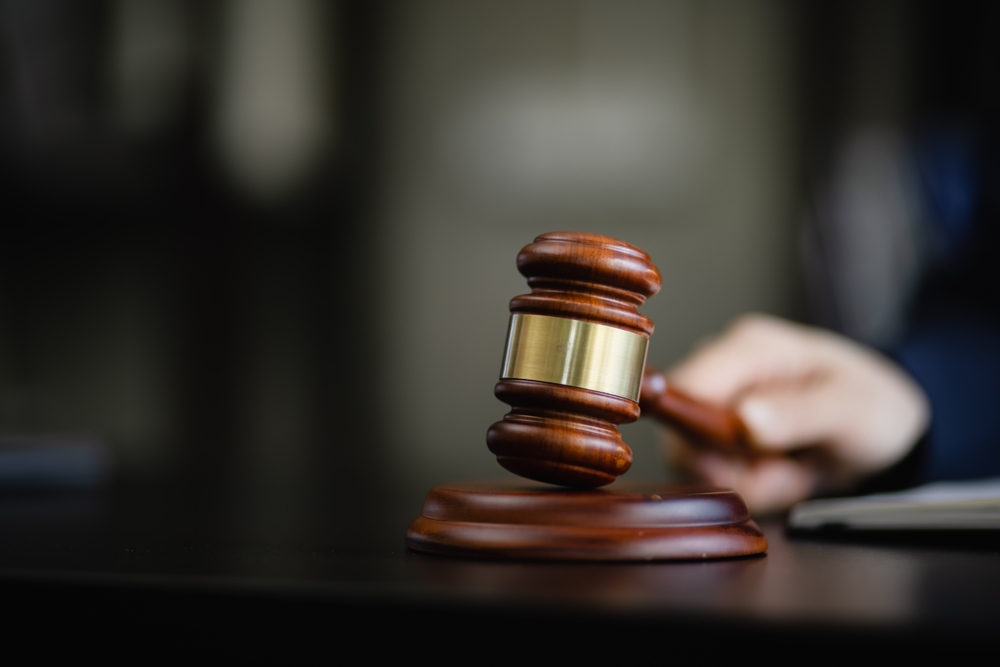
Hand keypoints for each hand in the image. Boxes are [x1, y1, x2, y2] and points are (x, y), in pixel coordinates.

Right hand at [664, 314, 929, 513]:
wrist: (888, 435)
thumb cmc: (874, 406)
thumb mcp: (851, 409)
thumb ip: (799, 413)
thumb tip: (744, 418)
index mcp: (750, 348)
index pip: (686, 387)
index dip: (703, 431)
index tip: (749, 456)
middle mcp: (725, 372)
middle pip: (682, 428)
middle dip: (730, 465)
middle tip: (784, 469)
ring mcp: (719, 406)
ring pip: (693, 459)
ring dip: (745, 480)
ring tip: (791, 470)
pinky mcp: (720, 438)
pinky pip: (709, 475)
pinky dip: (748, 487)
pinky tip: (781, 474)